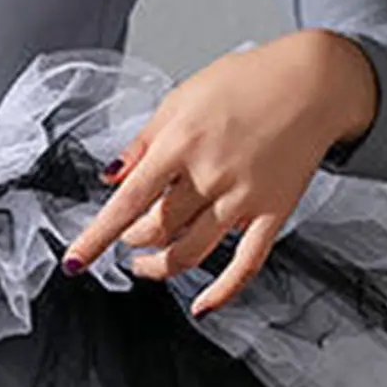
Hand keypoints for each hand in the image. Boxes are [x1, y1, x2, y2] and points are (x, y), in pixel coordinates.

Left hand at [57, 33, 366, 317]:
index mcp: (181, 143)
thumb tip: (112, 176)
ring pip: (190, 252)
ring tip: (146, 265)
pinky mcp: (274, 212)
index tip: (74, 262)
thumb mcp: (181, 98)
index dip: (97, 236)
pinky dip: (222, 292)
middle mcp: (210, 175)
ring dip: (160, 267)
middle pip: (156, 229)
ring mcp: (244, 198)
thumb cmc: (246, 82)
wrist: (312, 82)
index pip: (129, 201)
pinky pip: (246, 264)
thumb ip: (145, 141)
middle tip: (125, 236)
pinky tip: (203, 305)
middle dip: (131, 240)